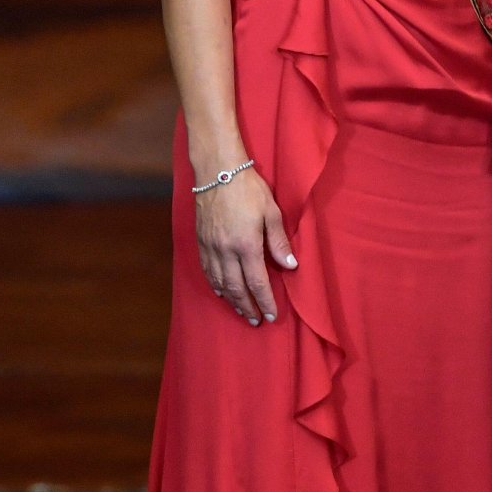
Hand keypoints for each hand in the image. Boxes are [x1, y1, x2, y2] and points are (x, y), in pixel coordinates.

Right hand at [194, 167, 295, 324]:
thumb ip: (279, 241)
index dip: (264, 301)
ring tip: (241, 311)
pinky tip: (221, 291)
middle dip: (248, 307)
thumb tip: (290, 266)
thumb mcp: (271, 212)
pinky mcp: (201, 240)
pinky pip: (207, 270)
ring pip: (220, 282)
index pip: (257, 282)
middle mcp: (226, 250)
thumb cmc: (249, 188)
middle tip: (256, 320)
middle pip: (237, 288)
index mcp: (246, 244)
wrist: (218, 170)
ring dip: (231, 300)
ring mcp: (211, 246)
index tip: (271, 315)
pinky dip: (215, 284)